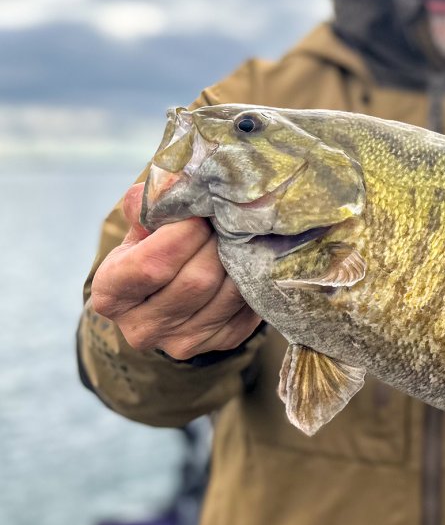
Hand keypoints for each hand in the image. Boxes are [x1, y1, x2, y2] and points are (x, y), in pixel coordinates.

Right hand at [89, 183, 261, 359]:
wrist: (168, 295)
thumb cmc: (152, 251)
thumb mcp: (141, 228)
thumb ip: (150, 207)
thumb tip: (171, 181)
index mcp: (111, 295)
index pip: (151, 266)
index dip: (182, 235)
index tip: (199, 214)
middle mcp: (142, 328)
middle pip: (196, 280)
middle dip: (216, 243)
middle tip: (226, 220)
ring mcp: (183, 342)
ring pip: (228, 293)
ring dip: (240, 258)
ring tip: (240, 235)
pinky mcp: (222, 343)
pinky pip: (249, 306)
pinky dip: (253, 278)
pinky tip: (249, 260)